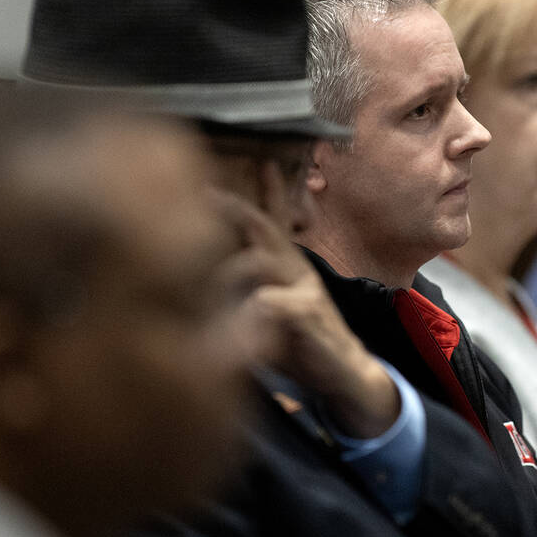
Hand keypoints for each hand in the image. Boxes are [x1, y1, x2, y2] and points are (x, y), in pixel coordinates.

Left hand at [216, 188, 399, 438]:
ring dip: (224, 270)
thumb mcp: (268, 312)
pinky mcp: (307, 312)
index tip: (259, 163)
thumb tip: (198, 284)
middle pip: (263, 227)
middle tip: (204, 193)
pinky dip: (241, 311)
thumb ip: (243, 293)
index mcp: (287, 266)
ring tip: (193, 287)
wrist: (343, 374)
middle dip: (232, 208)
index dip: (268, 191)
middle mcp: (296, 269)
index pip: (275, 221)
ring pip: (258, 260)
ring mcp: (303, 287)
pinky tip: (228, 329)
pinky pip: (265, 300)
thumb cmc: (298, 343)